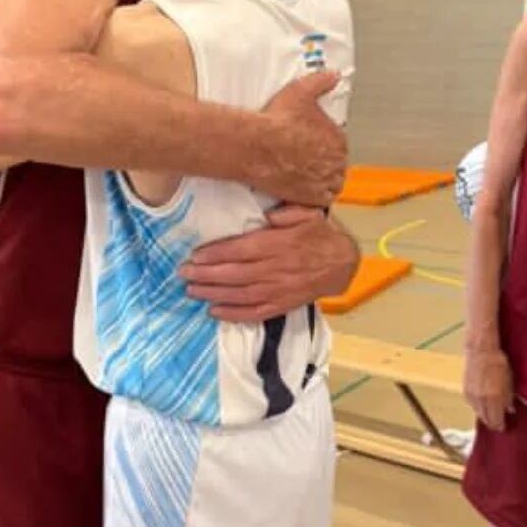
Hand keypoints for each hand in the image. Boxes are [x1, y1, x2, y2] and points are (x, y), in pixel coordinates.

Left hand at [182, 207, 359, 321]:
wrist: (343, 265)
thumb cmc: (320, 235)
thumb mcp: (308, 213)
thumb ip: (287, 212)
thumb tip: (266, 214)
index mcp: (278, 245)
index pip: (240, 250)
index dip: (215, 254)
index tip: (194, 255)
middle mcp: (275, 269)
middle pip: (234, 274)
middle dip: (205, 275)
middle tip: (183, 273)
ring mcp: (278, 290)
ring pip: (240, 295)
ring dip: (213, 294)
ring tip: (191, 290)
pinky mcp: (281, 305)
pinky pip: (254, 313)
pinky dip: (233, 315)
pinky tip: (214, 311)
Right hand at [254, 71, 346, 206]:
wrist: (258, 145)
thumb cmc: (277, 120)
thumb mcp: (301, 91)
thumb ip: (321, 82)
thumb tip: (334, 74)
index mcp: (338, 138)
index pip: (339, 145)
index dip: (325, 146)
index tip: (313, 146)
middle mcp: (336, 161)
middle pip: (336, 165)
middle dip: (325, 164)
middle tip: (308, 162)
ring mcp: (325, 181)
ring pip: (333, 183)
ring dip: (324, 181)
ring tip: (308, 177)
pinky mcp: (312, 197)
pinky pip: (322, 201)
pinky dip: (316, 197)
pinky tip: (306, 192)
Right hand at [464, 347, 514, 431]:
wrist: (480, 351)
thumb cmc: (498, 363)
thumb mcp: (509, 380)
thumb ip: (509, 398)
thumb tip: (510, 410)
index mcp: (494, 397)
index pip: (496, 420)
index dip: (500, 426)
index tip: (504, 427)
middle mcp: (481, 399)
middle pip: (486, 419)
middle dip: (492, 423)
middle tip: (498, 423)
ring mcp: (472, 396)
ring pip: (478, 413)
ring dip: (485, 416)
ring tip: (491, 414)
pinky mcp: (465, 391)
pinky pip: (472, 405)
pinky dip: (478, 408)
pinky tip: (483, 404)